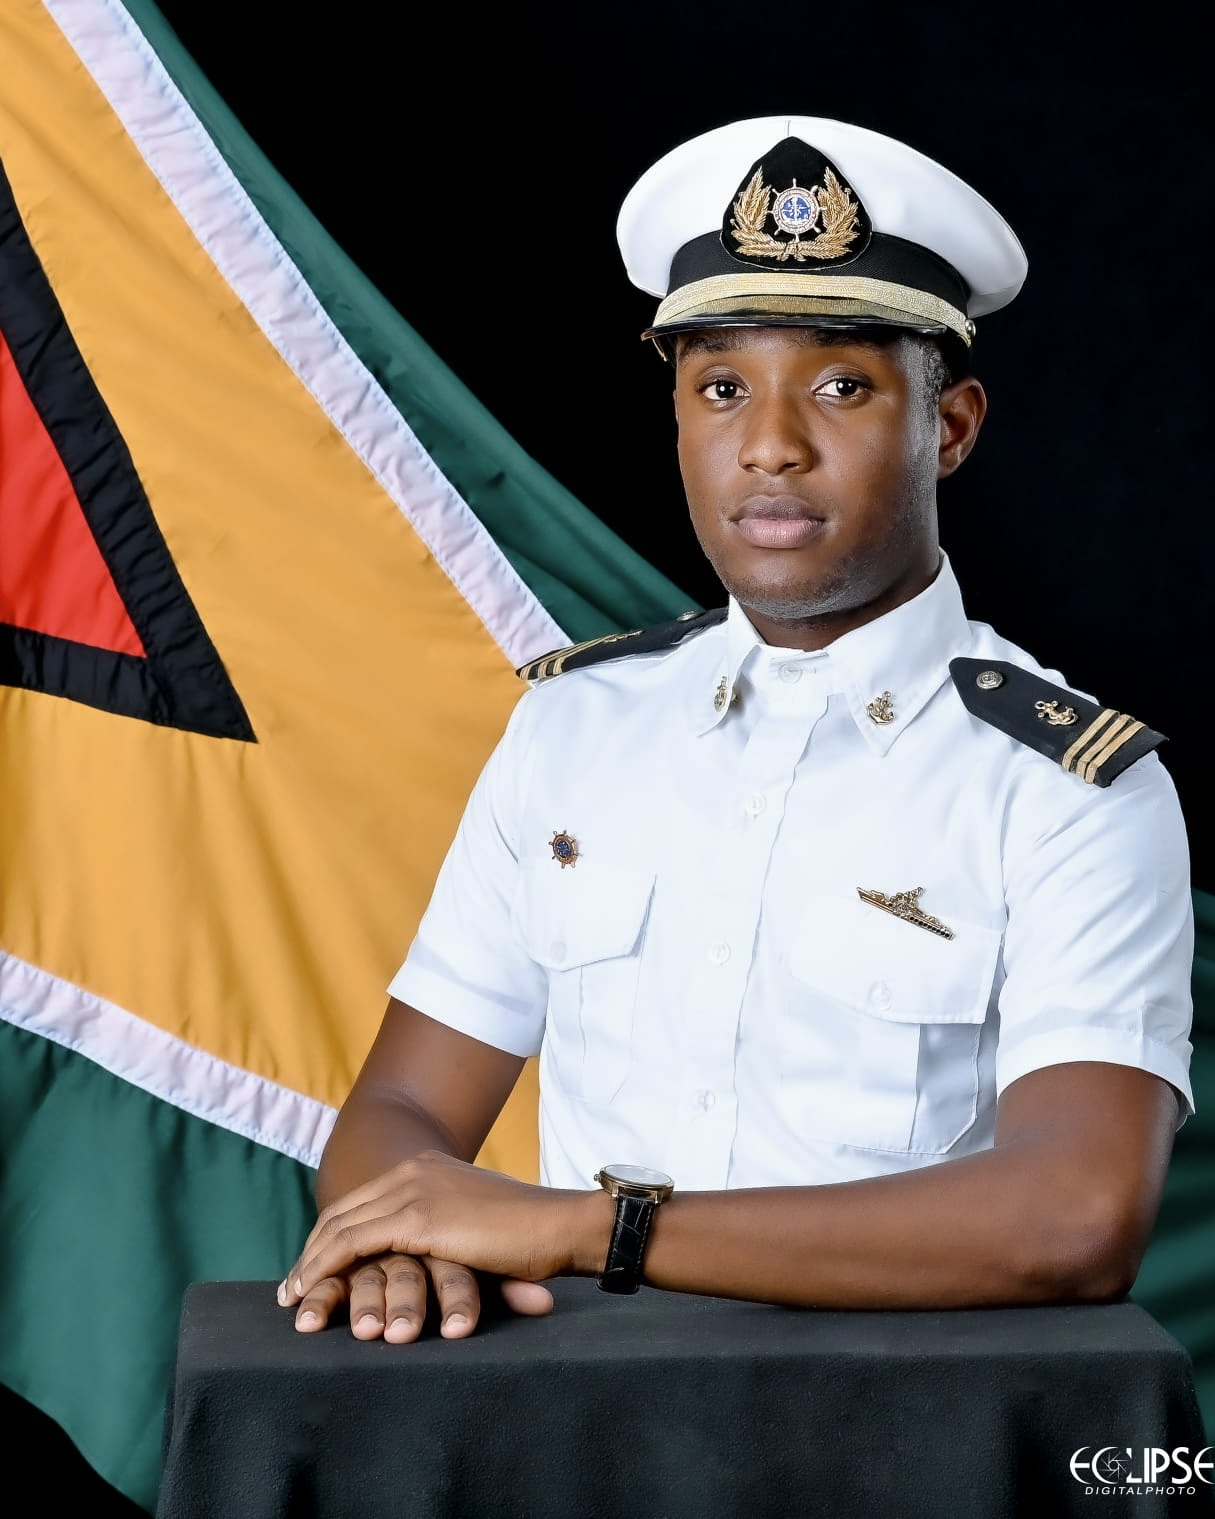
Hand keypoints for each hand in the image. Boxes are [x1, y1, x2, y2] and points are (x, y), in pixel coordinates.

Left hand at [279, 1151, 598, 1323]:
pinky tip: (311, 1294)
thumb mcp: (476, 1222)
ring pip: (340, 1228)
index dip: (332, 1234)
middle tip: (292, 1289)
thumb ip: (447, 1228)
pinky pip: (353, 1244)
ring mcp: (414, 1190)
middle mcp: (414, 1170)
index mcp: (427, 1166)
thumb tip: (429, 1255)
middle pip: (343, 1211)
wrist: (560, 1225)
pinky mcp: (417, 1219)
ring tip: (294, 1299)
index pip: (363, 1200)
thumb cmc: (530, 1234)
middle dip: (313, 1252)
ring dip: (311, 1266)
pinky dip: (325, 1270)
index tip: (312, 1265)